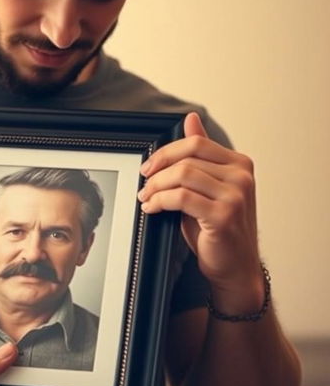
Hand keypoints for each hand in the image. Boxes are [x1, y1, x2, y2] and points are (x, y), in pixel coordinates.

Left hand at [137, 112, 262, 305]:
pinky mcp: (224, 215)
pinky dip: (160, 201)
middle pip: (187, 158)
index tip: (148, 166)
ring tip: (146, 198)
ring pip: (182, 175)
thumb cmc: (217, 227)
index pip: (195, 143)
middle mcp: (242, 176)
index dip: (166, 152)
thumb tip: (191, 118)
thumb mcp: (207, 185)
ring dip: (156, 187)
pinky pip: (180, 197)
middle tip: (143, 183)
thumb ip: (200, 155)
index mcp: (240, 163)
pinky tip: (152, 208)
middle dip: (157, 170)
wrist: (235, 266)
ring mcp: (236, 195)